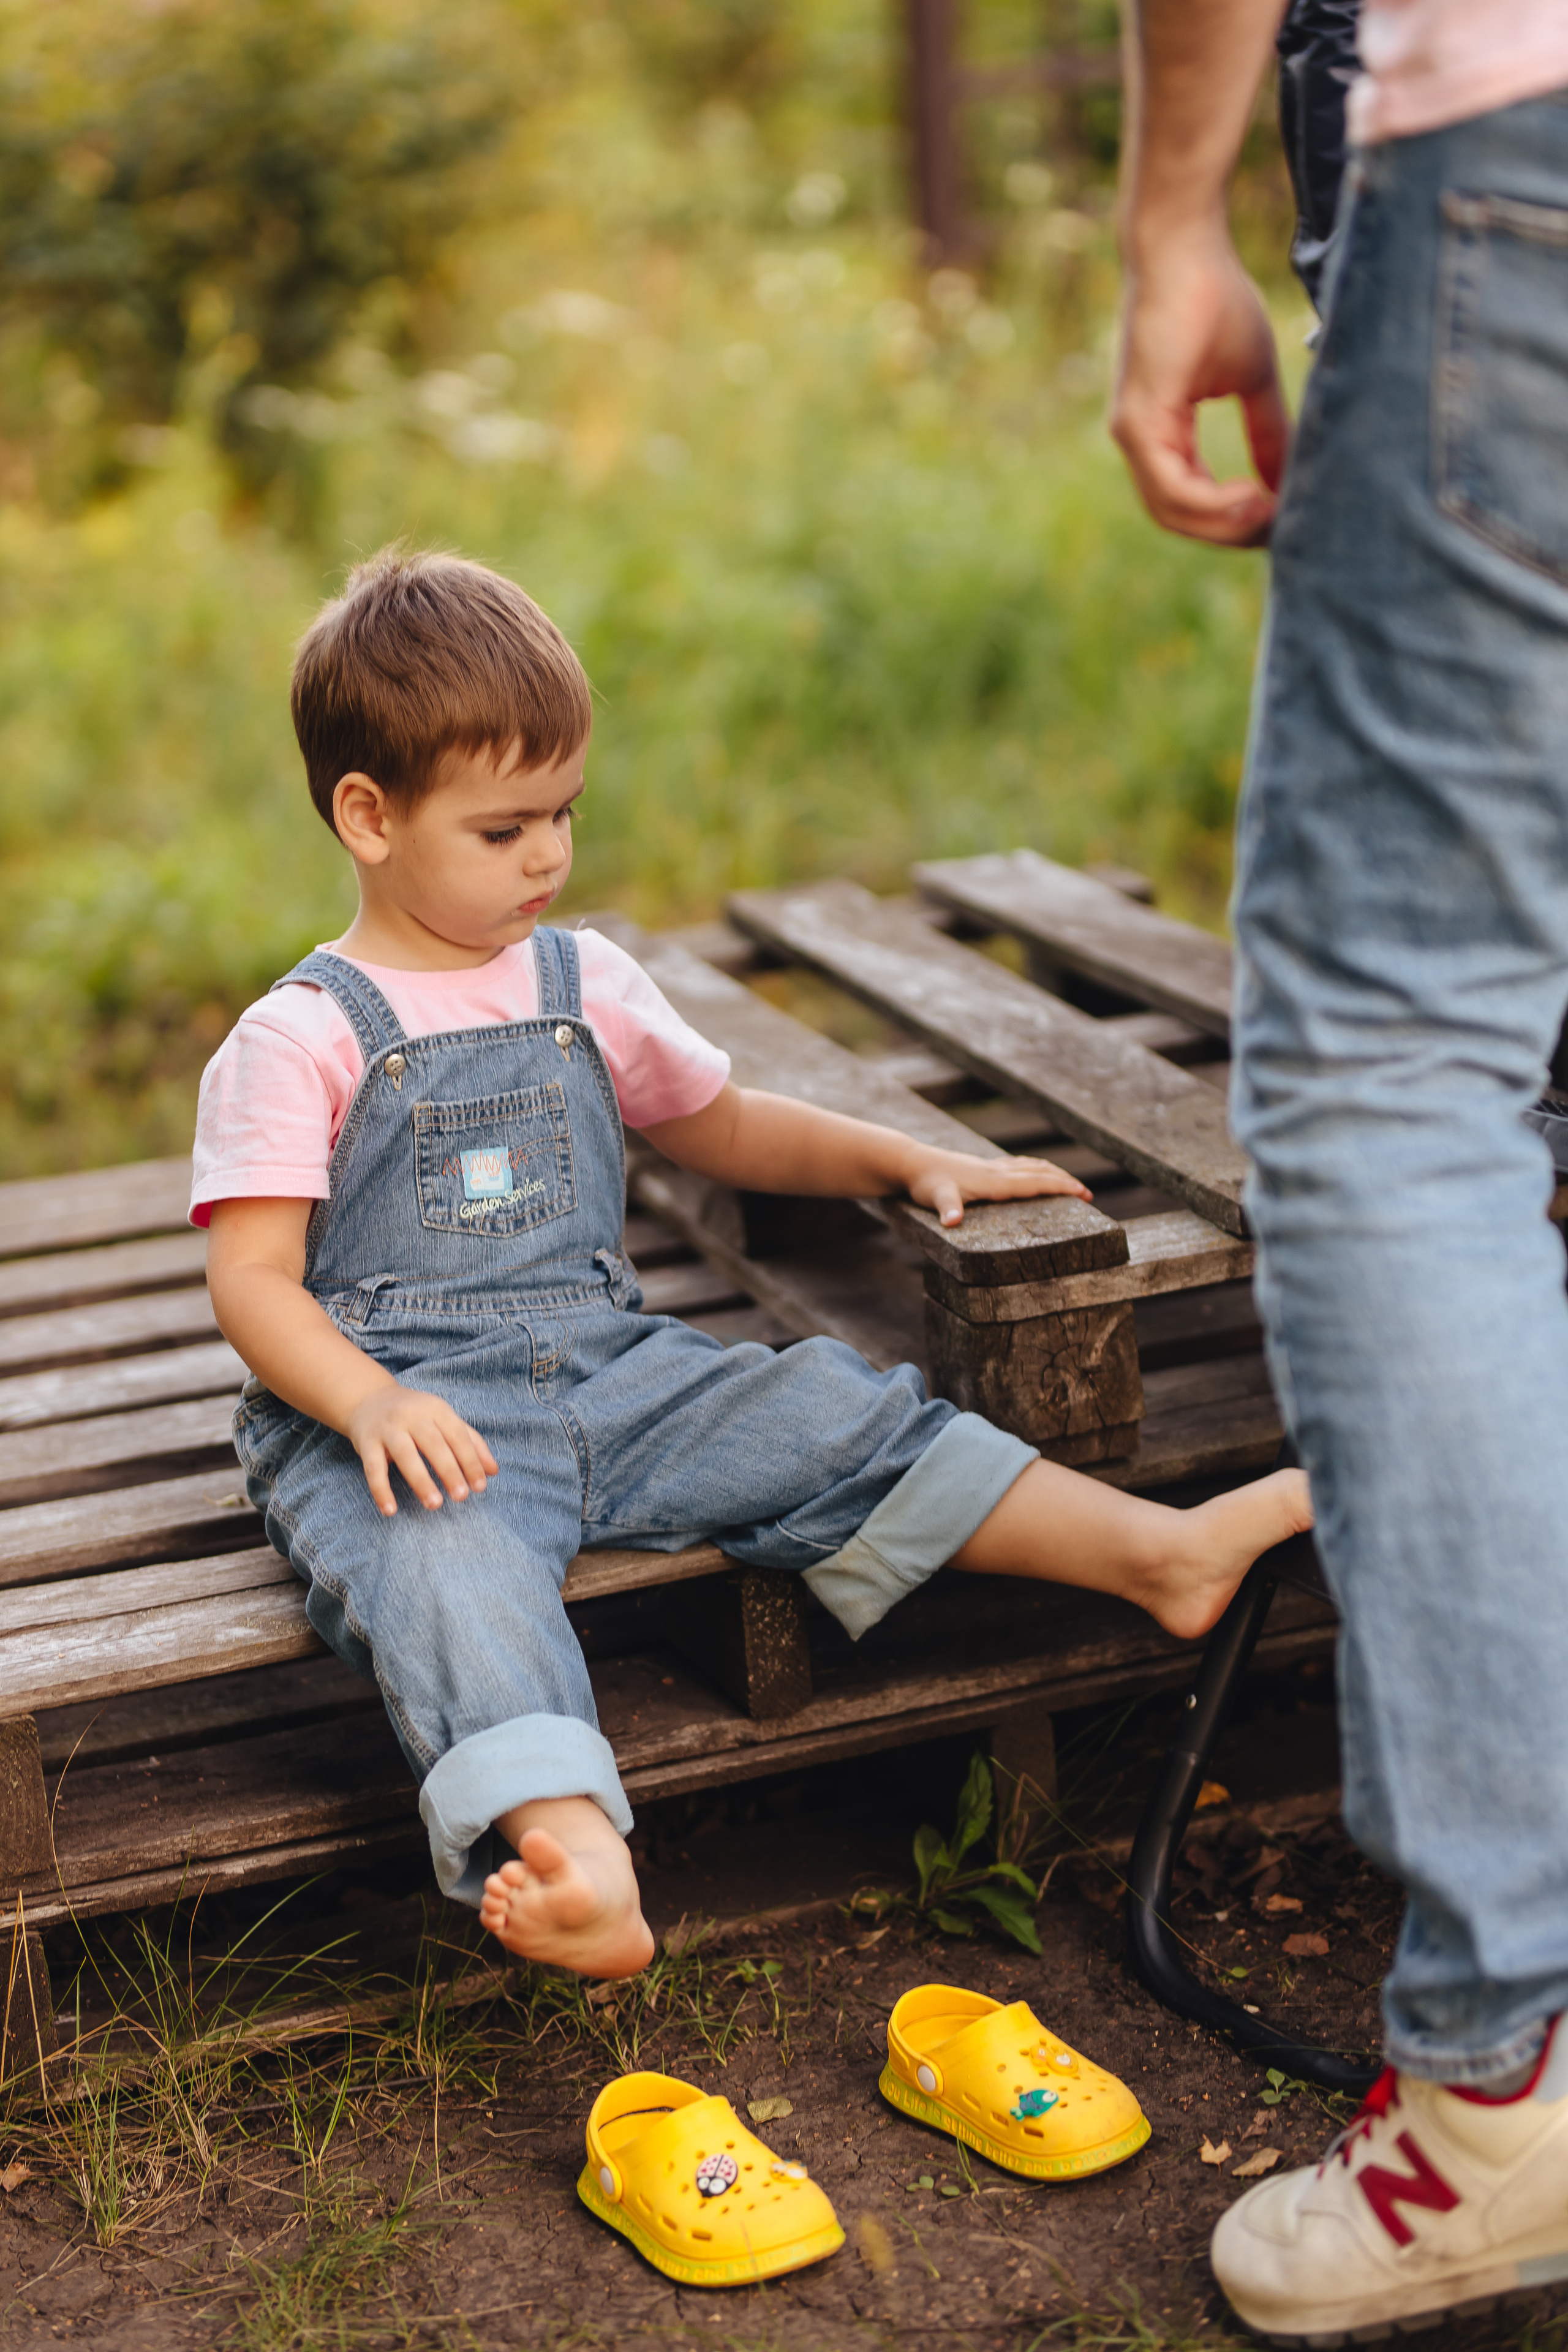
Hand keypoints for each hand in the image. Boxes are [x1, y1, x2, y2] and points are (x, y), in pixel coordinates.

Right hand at [345, 1384, 498, 1516]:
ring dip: (421, 1480)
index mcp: (436, 1409)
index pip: (457, 1435)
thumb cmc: (415, 1415)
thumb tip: (493, 1471)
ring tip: (434, 1504)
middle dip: (449, 1471)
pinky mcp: (366, 1443)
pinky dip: (381, 1490)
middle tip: (461, 1496)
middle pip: (434, 1444)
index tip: (480, 1486)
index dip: (471, 1461)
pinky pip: (373, 1468)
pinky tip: (390, 1510)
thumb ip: (470, 1442)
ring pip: (405, 1455)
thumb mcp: (444, 1419)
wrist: (369, 1399)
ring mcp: (388, 1428)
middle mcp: (412, 1415)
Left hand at [906, 1148, 1092, 1228]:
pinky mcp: (982, 1168)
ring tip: (1068, 1183)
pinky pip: (1016, 1167)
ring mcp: (989, 1167)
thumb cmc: (924, 1183)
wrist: (910, 1162)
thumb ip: (947, 1210)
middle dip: (1064, 1181)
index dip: (1060, 1186)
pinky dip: (1033, 1170)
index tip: (1083, 1192)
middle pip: (1039, 1172)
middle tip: (1086, 1193)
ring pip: (1029, 1167)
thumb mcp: (936, 1198)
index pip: (1035, 1182)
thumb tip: (952, 1222)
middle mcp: (996, 1171)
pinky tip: (1032, 1175)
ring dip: (1051, 1173)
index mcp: (993, 1181)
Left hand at [1111, 225, 1289, 546]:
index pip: (1193, 501)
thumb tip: (1290, 479)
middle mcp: (1140, 441)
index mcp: (1162, 433)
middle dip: (1234, 533)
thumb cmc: (1216, 299)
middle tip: (1283, 529)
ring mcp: (1133, 434)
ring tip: (1274, 514)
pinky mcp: (1138, 423)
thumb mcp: (1253, 379)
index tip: (1284, 519)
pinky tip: (1254, 495)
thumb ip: (1268, 432)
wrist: (1185, 248)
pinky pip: (1172, 488)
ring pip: (1174, 512)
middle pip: (1181, 519)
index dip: (1237, 520)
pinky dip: (1213, 503)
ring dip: (1227, 524)